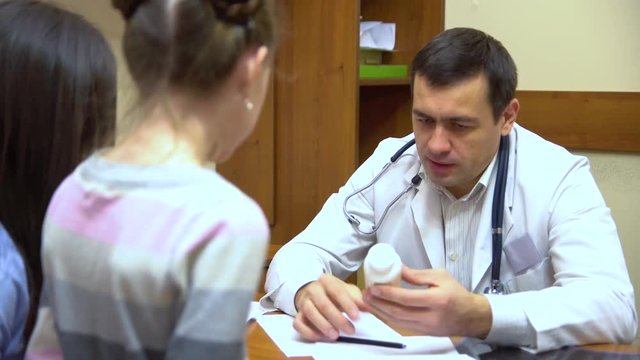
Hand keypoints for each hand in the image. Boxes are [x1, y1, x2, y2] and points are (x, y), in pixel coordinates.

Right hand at [293, 274, 369, 340]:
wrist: (314, 291)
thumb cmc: (334, 292)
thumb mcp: (347, 291)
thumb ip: (358, 299)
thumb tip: (370, 307)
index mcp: (326, 280)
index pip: (337, 291)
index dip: (347, 304)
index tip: (357, 317)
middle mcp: (312, 289)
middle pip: (323, 304)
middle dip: (338, 319)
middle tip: (351, 330)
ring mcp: (303, 302)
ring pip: (310, 313)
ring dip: (323, 325)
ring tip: (336, 335)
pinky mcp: (297, 315)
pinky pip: (298, 324)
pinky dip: (308, 332)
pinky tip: (321, 337)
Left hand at [363, 266, 491, 337]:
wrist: (470, 317)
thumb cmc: (456, 293)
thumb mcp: (440, 276)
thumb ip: (417, 275)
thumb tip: (397, 269)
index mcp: (437, 300)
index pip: (407, 298)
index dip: (388, 294)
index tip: (373, 287)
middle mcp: (430, 316)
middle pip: (398, 313)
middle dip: (378, 304)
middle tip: (365, 294)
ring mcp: (426, 327)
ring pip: (397, 321)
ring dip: (380, 312)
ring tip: (368, 301)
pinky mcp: (423, 333)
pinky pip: (401, 325)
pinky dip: (388, 318)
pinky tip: (379, 309)